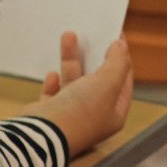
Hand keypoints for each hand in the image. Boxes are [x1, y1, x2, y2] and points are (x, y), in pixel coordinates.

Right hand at [23, 32, 133, 155]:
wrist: (42, 135)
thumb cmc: (80, 111)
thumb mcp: (107, 83)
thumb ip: (117, 63)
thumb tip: (121, 46)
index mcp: (113, 113)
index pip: (124, 81)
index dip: (122, 57)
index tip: (118, 35)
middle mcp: (93, 115)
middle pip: (98, 79)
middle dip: (95, 55)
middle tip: (93, 32)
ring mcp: (70, 114)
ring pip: (74, 80)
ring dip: (71, 59)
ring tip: (68, 35)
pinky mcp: (50, 112)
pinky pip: (54, 92)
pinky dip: (54, 81)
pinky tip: (52, 73)